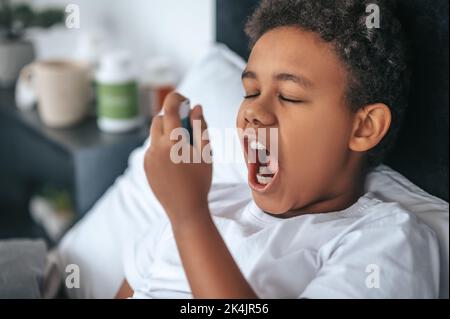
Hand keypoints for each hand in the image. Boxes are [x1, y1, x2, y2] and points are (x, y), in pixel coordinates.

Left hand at [144, 92, 211, 224]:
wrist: (185, 209)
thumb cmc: (200, 180)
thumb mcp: (205, 152)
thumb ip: (201, 127)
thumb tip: (196, 107)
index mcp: (172, 142)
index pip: (169, 109)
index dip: (176, 99)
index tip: (184, 99)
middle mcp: (156, 147)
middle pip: (159, 120)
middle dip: (171, 117)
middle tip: (187, 125)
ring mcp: (148, 158)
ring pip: (154, 135)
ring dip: (166, 132)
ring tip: (183, 147)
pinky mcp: (146, 167)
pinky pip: (152, 149)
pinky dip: (162, 147)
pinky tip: (175, 161)